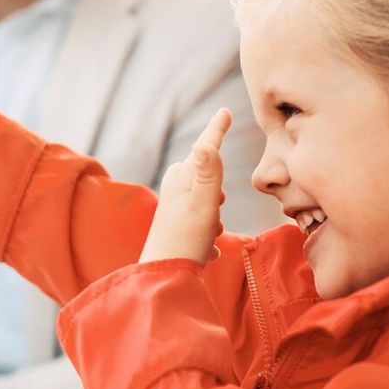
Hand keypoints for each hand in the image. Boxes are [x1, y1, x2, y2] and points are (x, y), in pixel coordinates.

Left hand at [140, 108, 231, 266]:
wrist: (162, 278)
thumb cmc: (184, 240)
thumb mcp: (202, 205)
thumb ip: (208, 175)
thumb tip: (204, 144)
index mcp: (180, 178)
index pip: (205, 148)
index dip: (217, 129)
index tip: (225, 110)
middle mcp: (175, 188)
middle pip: (210, 179)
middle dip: (219, 196)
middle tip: (213, 216)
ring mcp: (175, 207)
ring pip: (211, 204)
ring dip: (215, 220)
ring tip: (205, 237)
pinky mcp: (178, 226)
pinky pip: (205, 227)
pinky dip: (209, 239)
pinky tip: (205, 252)